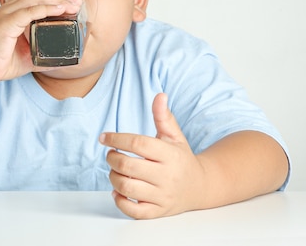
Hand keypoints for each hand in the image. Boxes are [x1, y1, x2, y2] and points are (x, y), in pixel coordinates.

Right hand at [0, 0, 81, 85]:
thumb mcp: (27, 55)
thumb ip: (42, 52)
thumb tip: (60, 57)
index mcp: (13, 12)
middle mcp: (10, 9)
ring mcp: (7, 14)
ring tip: (73, 4)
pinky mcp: (6, 23)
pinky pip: (29, 11)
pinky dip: (46, 8)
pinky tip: (59, 9)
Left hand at [99, 93, 205, 218]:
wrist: (201, 187)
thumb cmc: (181, 158)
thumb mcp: (175, 136)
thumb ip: (164, 117)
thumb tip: (159, 95)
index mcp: (170, 154)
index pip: (138, 144)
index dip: (117, 138)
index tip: (104, 137)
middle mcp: (167, 176)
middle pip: (128, 166)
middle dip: (112, 158)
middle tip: (110, 154)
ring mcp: (162, 196)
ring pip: (127, 188)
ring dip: (113, 177)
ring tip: (114, 170)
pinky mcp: (158, 211)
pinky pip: (133, 211)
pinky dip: (120, 201)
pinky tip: (118, 191)